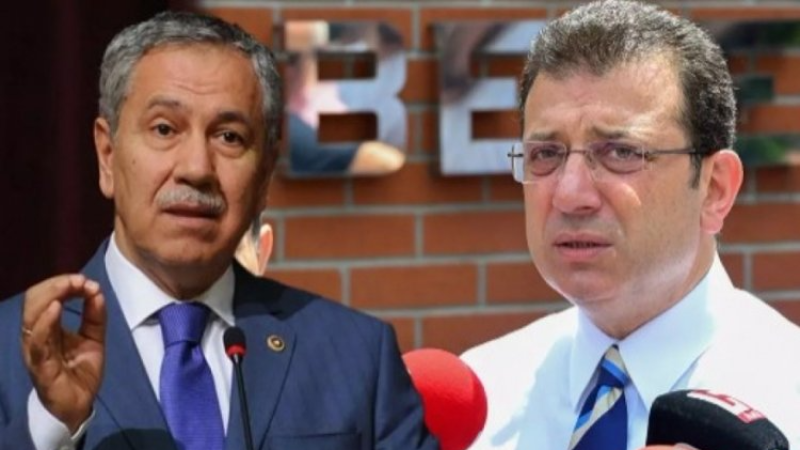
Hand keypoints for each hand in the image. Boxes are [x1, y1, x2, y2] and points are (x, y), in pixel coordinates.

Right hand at [21, 274, 105, 432]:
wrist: (80, 405)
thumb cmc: (81, 370)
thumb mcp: (94, 337)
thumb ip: (95, 315)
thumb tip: (96, 290)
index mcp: (47, 327)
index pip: (45, 296)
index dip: (61, 283)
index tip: (84, 279)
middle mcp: (37, 335)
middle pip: (34, 301)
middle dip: (56, 285)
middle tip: (79, 280)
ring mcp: (36, 350)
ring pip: (31, 316)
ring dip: (51, 296)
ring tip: (70, 286)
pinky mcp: (40, 366)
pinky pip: (36, 342)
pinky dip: (44, 323)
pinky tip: (55, 309)